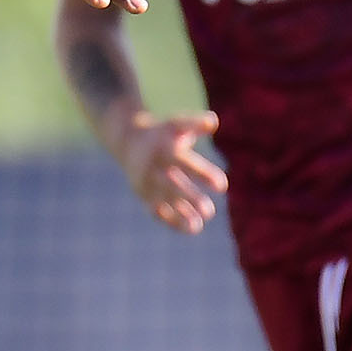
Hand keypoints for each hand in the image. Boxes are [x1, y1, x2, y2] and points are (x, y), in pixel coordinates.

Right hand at [107, 107, 227, 232]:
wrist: (128, 141)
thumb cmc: (163, 133)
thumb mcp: (177, 124)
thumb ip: (196, 123)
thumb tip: (213, 122)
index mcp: (163, 149)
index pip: (185, 163)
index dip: (203, 174)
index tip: (223, 187)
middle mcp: (152, 167)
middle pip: (172, 185)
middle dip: (190, 198)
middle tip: (210, 212)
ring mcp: (146, 182)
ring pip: (163, 200)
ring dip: (180, 214)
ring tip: (198, 226)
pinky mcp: (143, 193)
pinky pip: (156, 210)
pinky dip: (171, 220)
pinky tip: (191, 229)